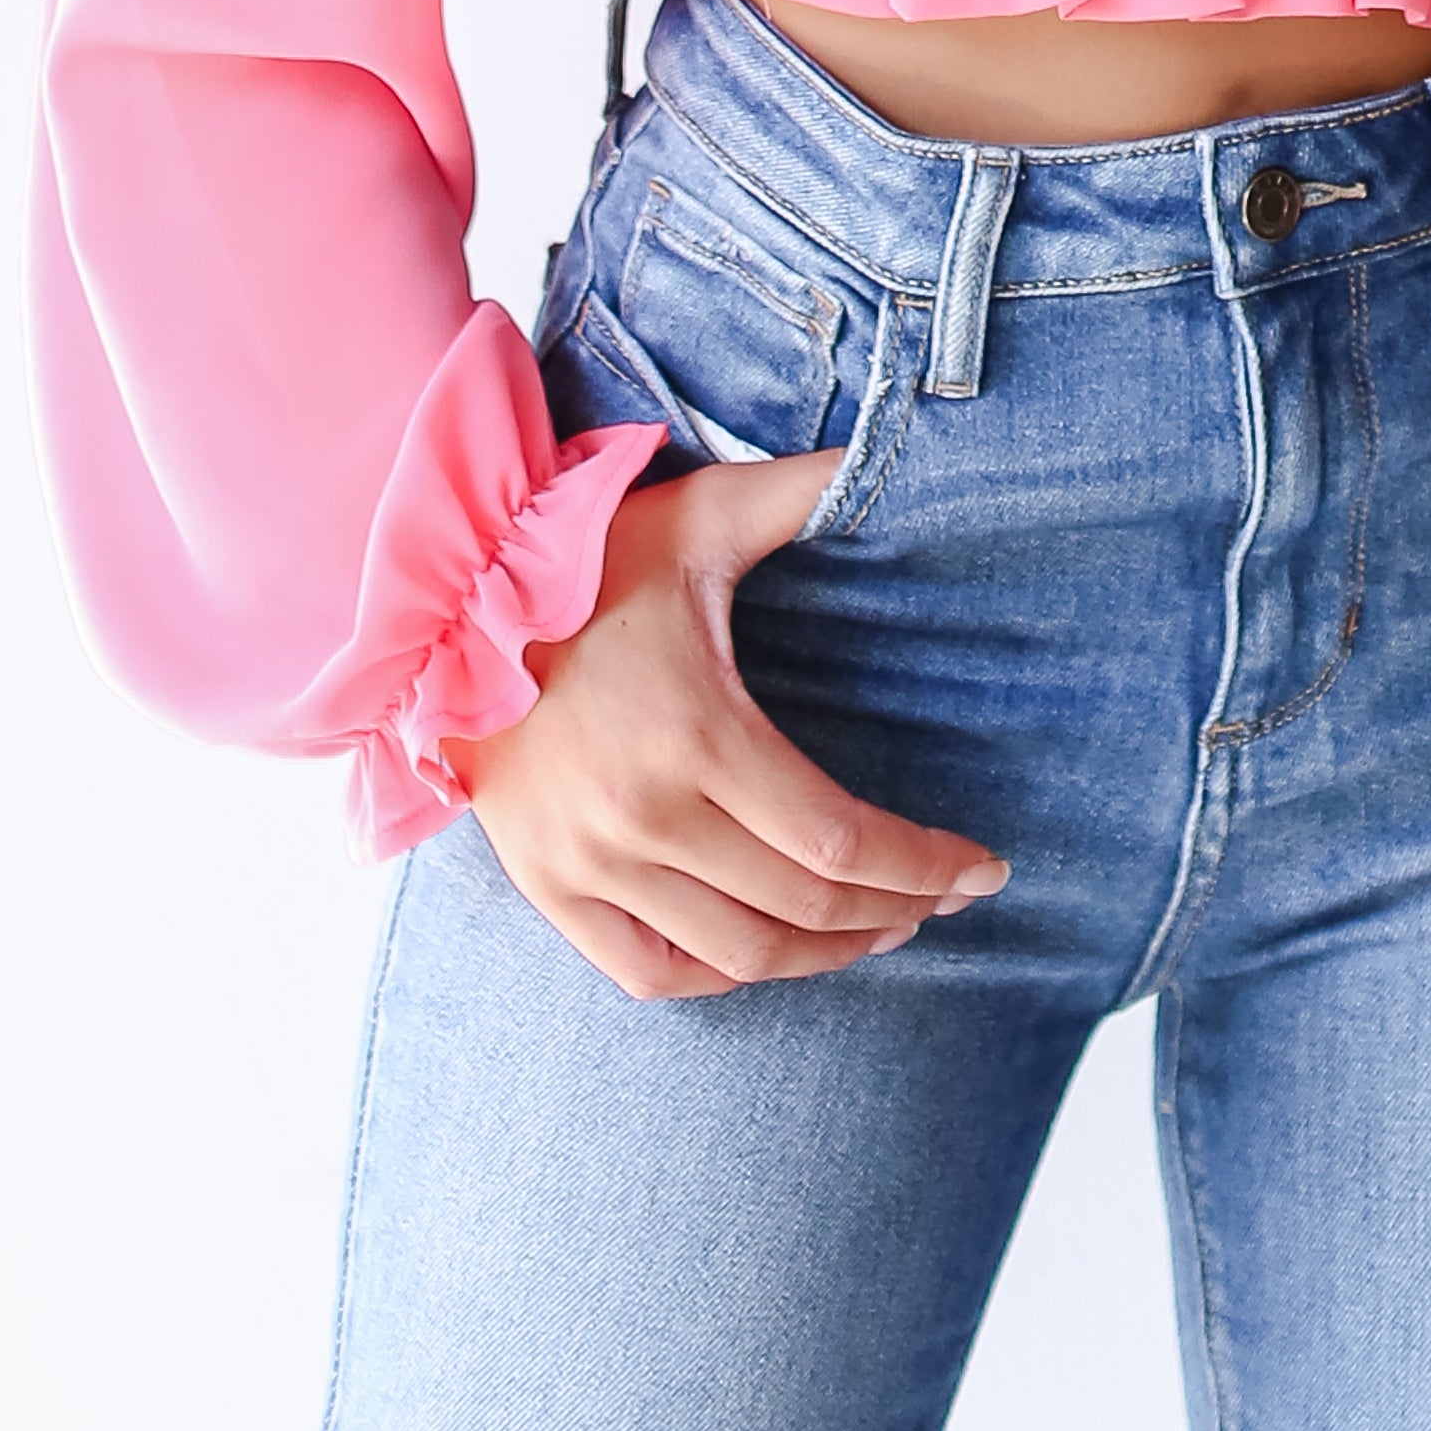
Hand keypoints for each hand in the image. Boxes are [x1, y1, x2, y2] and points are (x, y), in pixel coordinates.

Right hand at [440, 453, 1008, 999]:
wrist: (446, 604)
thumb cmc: (586, 555)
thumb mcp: (701, 514)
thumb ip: (801, 491)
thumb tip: (881, 453)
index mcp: (694, 733)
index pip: (837, 842)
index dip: (922, 864)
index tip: (984, 869)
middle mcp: (642, 816)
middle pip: (800, 906)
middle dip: (896, 909)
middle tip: (946, 896)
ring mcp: (590, 863)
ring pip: (737, 954)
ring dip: (824, 953)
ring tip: (881, 926)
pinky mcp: (550, 888)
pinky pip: (651, 973)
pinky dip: (721, 977)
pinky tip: (771, 950)